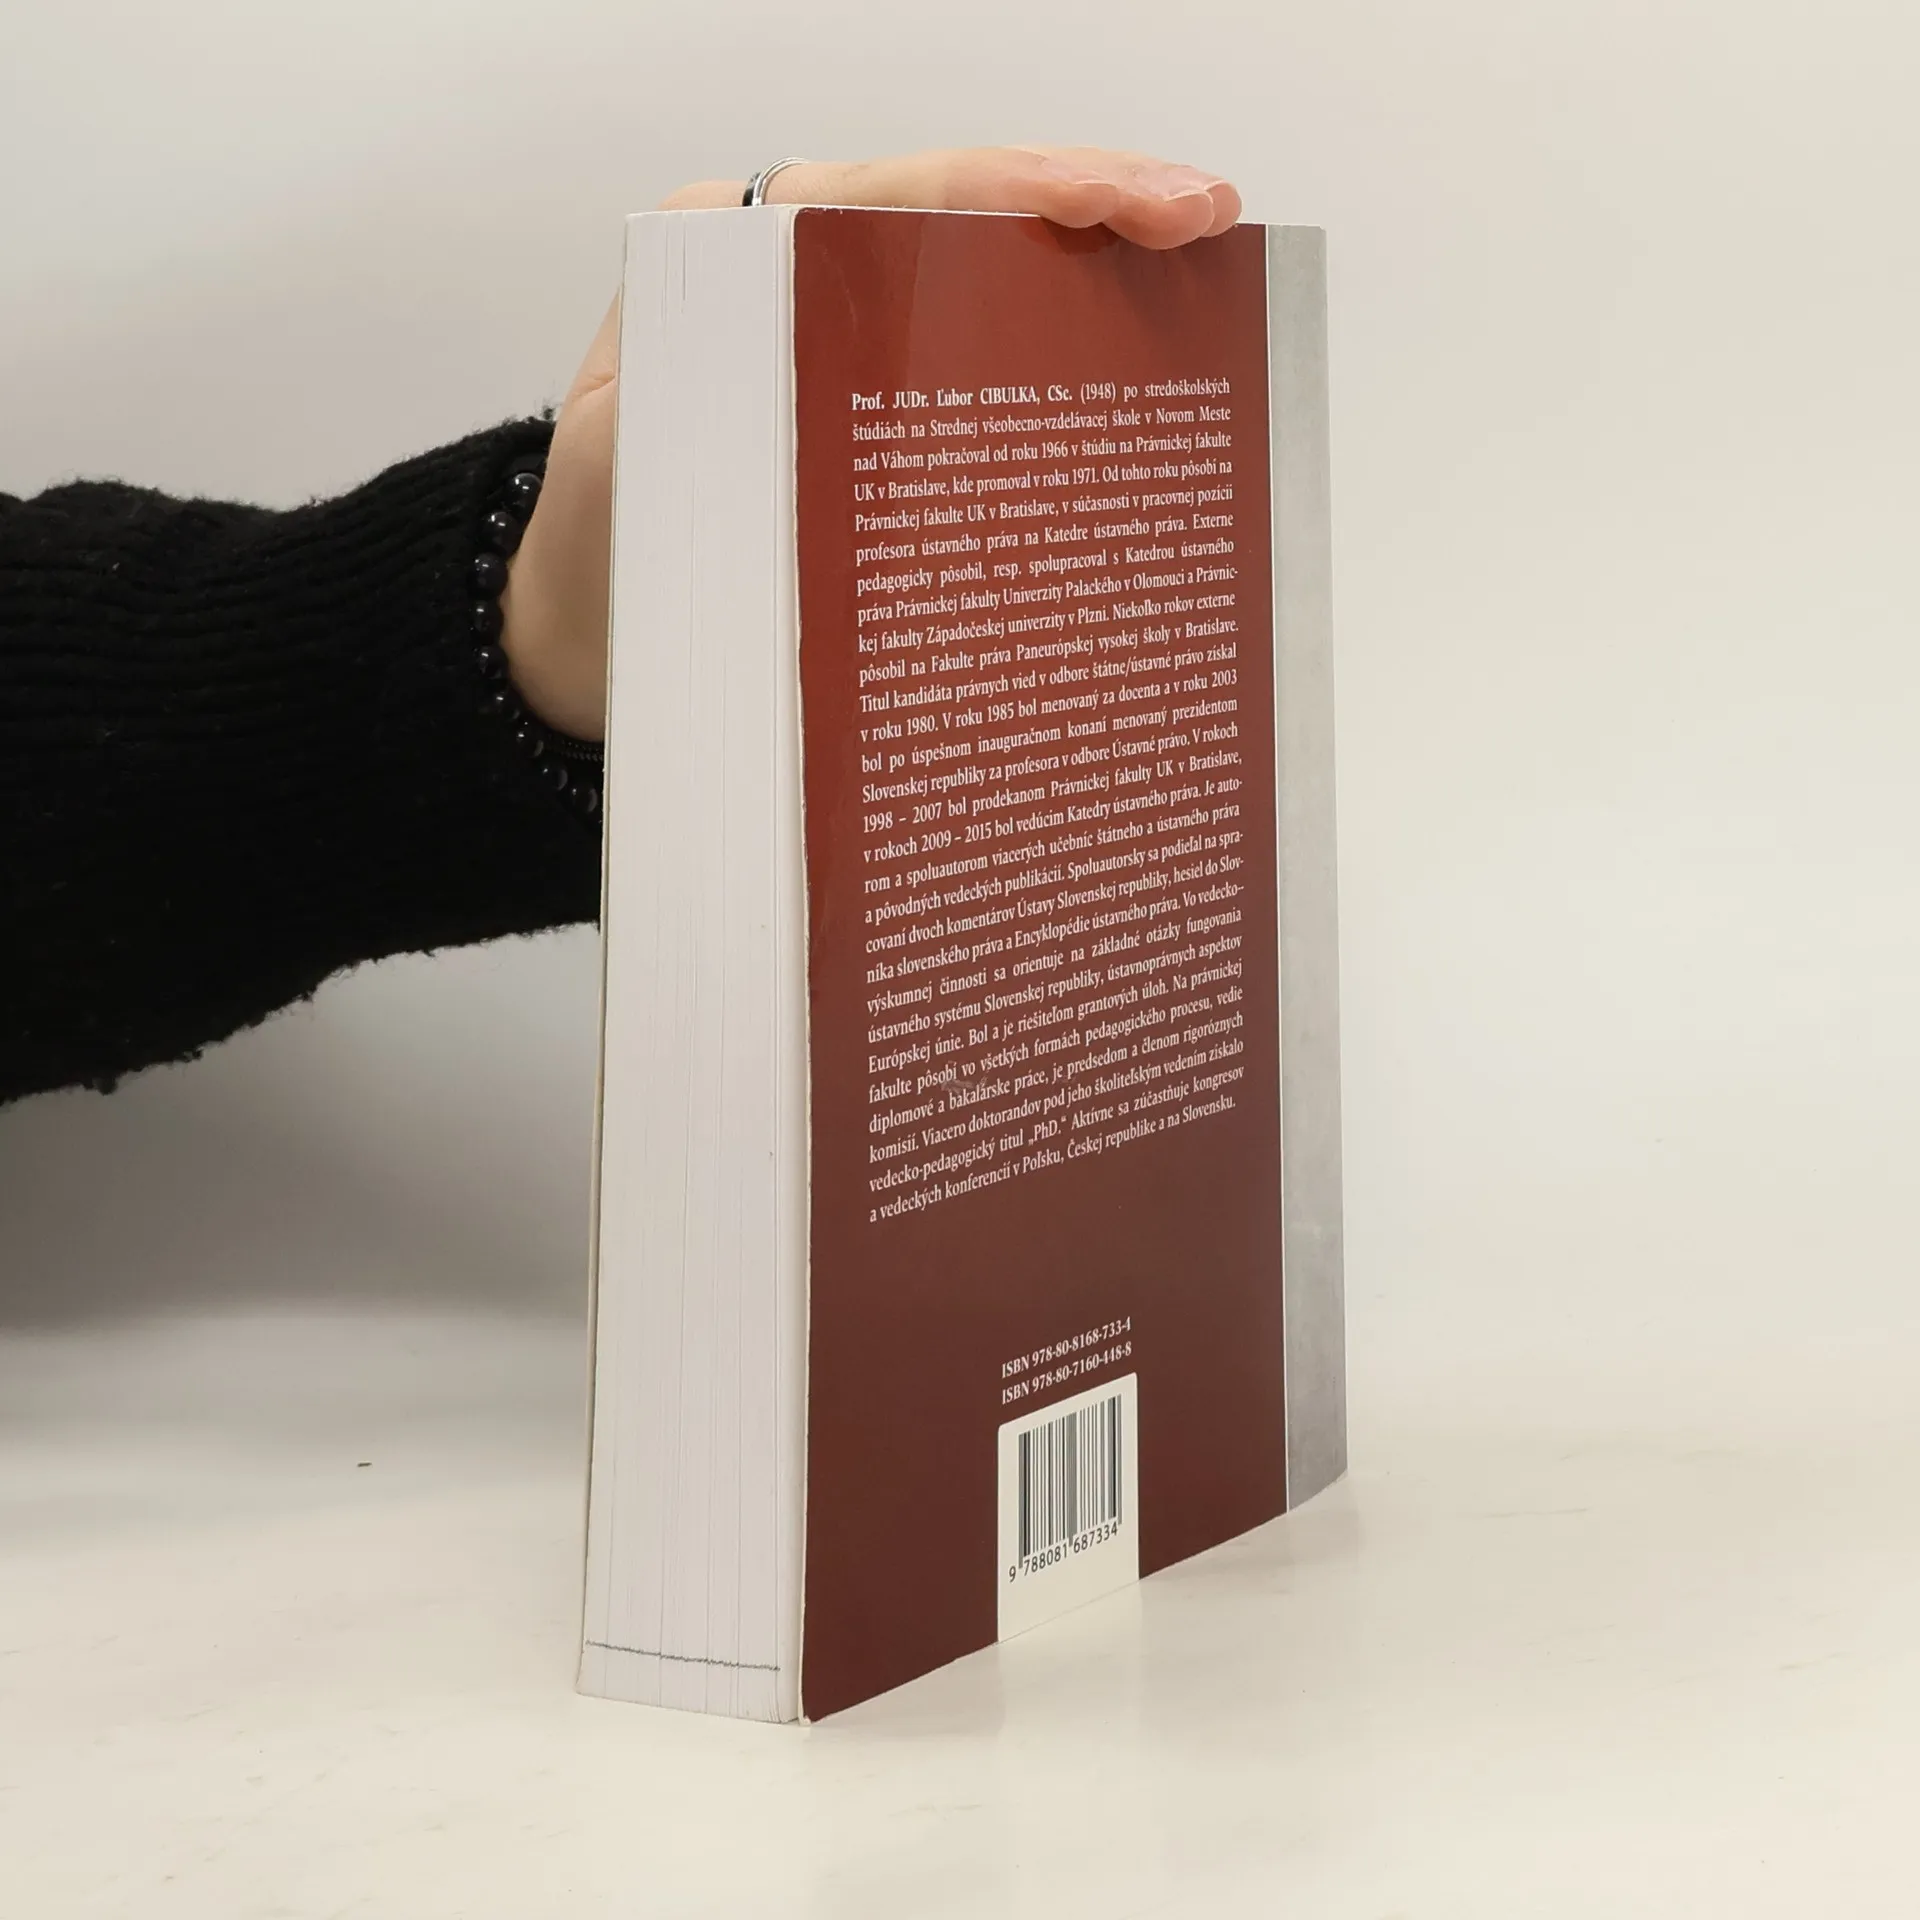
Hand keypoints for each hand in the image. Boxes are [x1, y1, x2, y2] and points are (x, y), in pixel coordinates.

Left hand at [500, 147, 1242, 741]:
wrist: (587, 634)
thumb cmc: (604, 558)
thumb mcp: (633, 471)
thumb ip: (713, 404)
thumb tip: (840, 365)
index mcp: (730, 257)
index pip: (899, 195)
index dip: (1027, 190)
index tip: (1142, 205)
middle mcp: (793, 273)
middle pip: (960, 213)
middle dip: (1089, 206)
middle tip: (1205, 223)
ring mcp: (840, 337)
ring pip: (979, 279)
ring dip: (1088, 278)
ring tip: (1197, 280)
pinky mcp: (871, 406)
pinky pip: (970, 362)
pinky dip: (1050, 361)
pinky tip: (1126, 375)